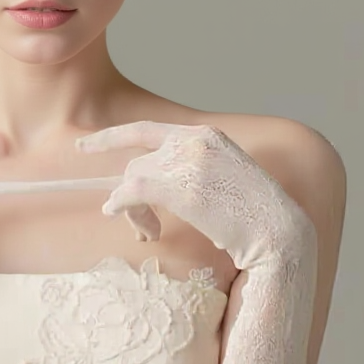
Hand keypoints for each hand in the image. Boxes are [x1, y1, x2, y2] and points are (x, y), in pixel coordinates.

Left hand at [76, 121, 312, 270]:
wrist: (278, 232)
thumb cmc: (254, 218)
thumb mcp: (225, 182)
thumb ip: (192, 175)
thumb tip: (151, 192)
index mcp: (207, 135)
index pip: (147, 130)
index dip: (112, 138)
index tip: (85, 146)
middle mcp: (194, 140)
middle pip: (138, 162)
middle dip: (130, 193)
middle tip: (142, 228)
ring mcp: (186, 160)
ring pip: (133, 179)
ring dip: (132, 209)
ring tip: (148, 233)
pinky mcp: (179, 185)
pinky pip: (131, 191)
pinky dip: (121, 205)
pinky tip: (123, 217)